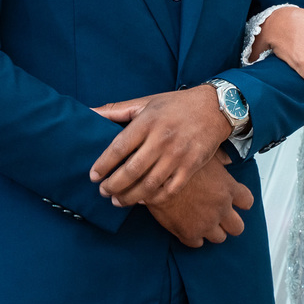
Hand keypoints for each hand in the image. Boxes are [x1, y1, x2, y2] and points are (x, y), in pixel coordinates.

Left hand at [90, 85, 229, 206]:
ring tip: (118, 201)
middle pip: (131, 170)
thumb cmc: (176, 105)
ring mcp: (178, 154)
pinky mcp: (191, 166)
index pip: (119, 147)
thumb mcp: (146, 102)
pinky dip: (154, 198)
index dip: (103, 164)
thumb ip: (116, 109)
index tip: (93, 176)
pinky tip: (143, 199)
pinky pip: (169, 189)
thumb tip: (88, 111)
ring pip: (149, 184)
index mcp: (148, 121)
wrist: (215, 108)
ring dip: (130, 197)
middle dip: (113, 185)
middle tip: (103, 192)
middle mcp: (162, 139)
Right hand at [146, 150, 253, 247]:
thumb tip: (226, 159)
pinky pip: (197, 243)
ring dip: (213, 230)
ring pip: (219, 238)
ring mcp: (206, 223)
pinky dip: (193, 237)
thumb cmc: (179, 162)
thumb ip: (220, 162)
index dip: (241, 202)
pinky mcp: (188, 233)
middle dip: (230, 223)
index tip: (234, 200)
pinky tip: (187, 226)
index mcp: (228, 189)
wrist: (156, 176)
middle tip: (220, 216)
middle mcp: (221, 208)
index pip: (247, 202)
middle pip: (238, 227)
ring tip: (203, 221)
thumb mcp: (206, 155)